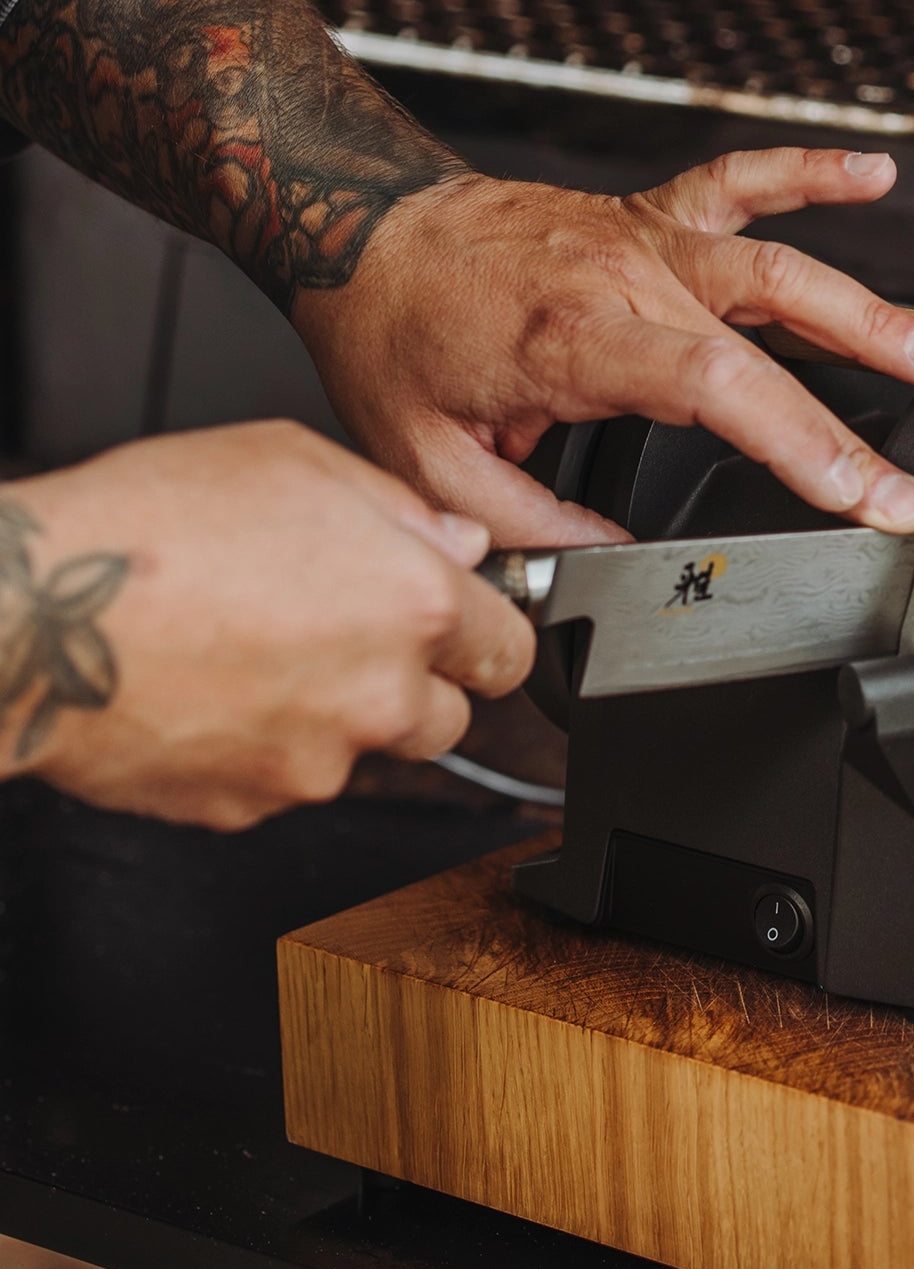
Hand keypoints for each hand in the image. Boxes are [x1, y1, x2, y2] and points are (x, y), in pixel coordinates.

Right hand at [1, 423, 535, 828]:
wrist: (30, 620)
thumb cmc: (143, 528)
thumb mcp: (290, 461)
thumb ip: (398, 509)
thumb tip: (455, 544)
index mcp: (414, 603)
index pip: (511, 648)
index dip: (485, 634)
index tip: (463, 628)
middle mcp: (381, 694)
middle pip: (451, 716)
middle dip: (414, 684)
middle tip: (343, 638)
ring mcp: (320, 761)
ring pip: (365, 753)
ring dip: (338, 718)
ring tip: (258, 657)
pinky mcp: (253, 807)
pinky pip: (282, 782)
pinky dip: (260, 748)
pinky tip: (210, 693)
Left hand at [289, 147, 913, 547]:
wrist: (355, 224)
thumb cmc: (391, 335)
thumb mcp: (430, 464)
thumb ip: (526, 528)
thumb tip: (607, 563)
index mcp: (572, 338)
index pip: (715, 390)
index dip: (800, 444)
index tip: (861, 497)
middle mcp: (620, 275)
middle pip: (763, 341)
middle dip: (852, 416)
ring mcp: (641, 237)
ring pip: (773, 264)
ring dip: (862, 310)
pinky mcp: (646, 215)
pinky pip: (739, 180)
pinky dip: (809, 172)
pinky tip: (873, 176)